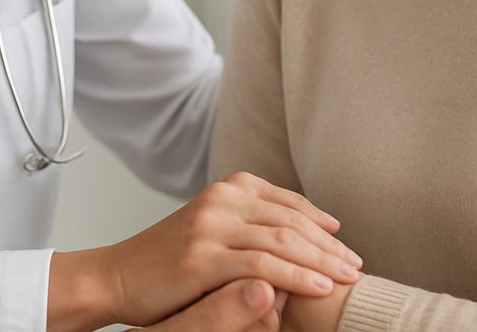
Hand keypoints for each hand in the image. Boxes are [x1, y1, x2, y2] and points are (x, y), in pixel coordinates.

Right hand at [50, 172, 361, 328]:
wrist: (119, 276)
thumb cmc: (169, 263)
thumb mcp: (214, 231)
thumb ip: (252, 225)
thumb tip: (304, 232)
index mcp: (230, 188)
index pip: (290, 203)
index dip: (323, 224)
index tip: (346, 244)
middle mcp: (223, 198)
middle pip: (293, 220)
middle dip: (330, 246)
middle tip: (357, 266)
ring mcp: (213, 225)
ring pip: (283, 240)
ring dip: (322, 262)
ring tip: (347, 279)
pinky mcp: (205, 256)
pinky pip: (263, 264)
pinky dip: (297, 276)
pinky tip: (318, 288)